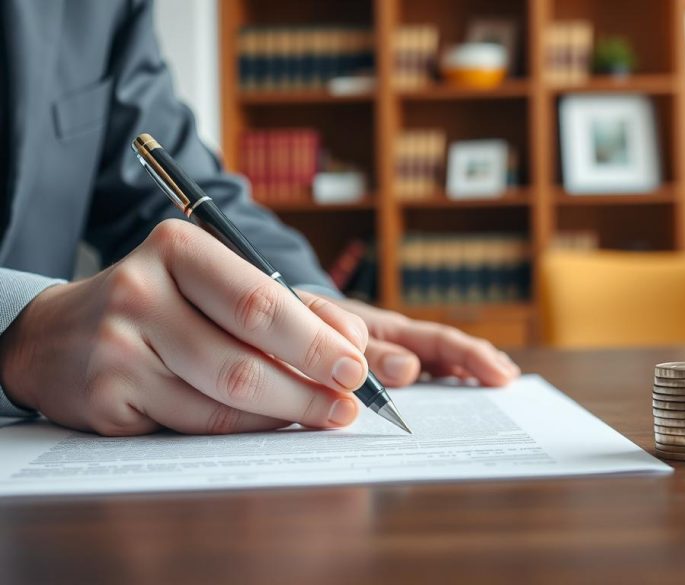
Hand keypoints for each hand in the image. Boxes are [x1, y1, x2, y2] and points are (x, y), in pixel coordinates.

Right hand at [0, 220, 370, 435]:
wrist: (56, 334)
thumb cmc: (162, 303)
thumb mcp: (217, 282)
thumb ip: (289, 305)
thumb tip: (353, 342)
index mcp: (179, 250)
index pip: (260, 302)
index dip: (315, 341)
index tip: (357, 367)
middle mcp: (141, 293)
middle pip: (244, 357)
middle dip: (309, 387)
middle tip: (349, 405)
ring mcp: (119, 349)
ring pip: (223, 399)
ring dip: (284, 413)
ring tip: (323, 415)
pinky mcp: (106, 399)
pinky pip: (195, 423)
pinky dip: (244, 428)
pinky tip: (271, 423)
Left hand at [305, 296, 519, 387]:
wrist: (276, 321)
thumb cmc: (305, 322)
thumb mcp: (330, 329)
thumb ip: (366, 350)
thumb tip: (410, 370)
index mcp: (388, 329)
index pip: (440, 342)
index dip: (471, 356)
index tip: (499, 374)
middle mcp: (395, 342)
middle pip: (446, 353)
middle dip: (479, 365)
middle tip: (509, 382)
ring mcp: (387, 357)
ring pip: (433, 368)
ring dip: (462, 379)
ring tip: (495, 388)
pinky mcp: (376, 374)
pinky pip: (412, 381)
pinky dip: (436, 389)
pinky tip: (453, 402)